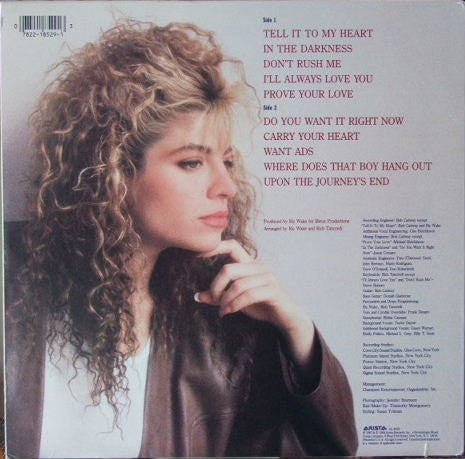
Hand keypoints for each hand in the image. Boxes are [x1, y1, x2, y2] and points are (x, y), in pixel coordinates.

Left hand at [195, 239, 316, 366]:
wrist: (285, 317)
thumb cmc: (261, 305)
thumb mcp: (235, 299)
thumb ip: (219, 296)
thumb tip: (197, 296)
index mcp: (249, 263)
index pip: (232, 246)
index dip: (215, 247)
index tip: (197, 255)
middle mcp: (258, 266)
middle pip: (228, 269)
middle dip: (216, 286)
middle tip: (214, 300)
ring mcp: (267, 277)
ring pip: (237, 284)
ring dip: (225, 300)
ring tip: (222, 310)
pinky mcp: (272, 290)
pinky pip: (248, 294)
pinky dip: (235, 304)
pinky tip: (229, 312)